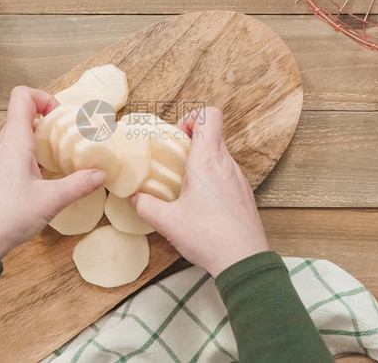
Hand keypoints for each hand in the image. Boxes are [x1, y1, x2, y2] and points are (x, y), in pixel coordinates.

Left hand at [0, 86, 105, 258]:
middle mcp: (1, 146)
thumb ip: (79, 185)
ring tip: (57, 159)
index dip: (43, 97)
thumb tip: (100, 174)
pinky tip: (41, 179)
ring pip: (16, 135)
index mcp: (14, 142)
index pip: (22, 96)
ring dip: (38, 139)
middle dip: (47, 120)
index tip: (60, 117)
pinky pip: (11, 154)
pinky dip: (29, 156)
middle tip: (66, 138)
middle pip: (22, 115)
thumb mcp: (51, 201)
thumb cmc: (6, 218)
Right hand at [130, 107, 269, 276]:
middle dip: (190, 141)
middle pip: (212, 134)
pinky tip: (201, 203)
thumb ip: (145, 205)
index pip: (209, 116)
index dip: (191, 118)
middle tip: (173, 161)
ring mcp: (239, 179)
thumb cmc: (208, 237)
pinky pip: (227, 174)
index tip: (177, 136)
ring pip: (220, 155)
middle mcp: (227, 164)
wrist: (243, 261)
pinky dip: (212, 178)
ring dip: (202, 161)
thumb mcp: (167, 222)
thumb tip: (133, 197)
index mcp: (208, 161)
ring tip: (184, 184)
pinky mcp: (244, 194)